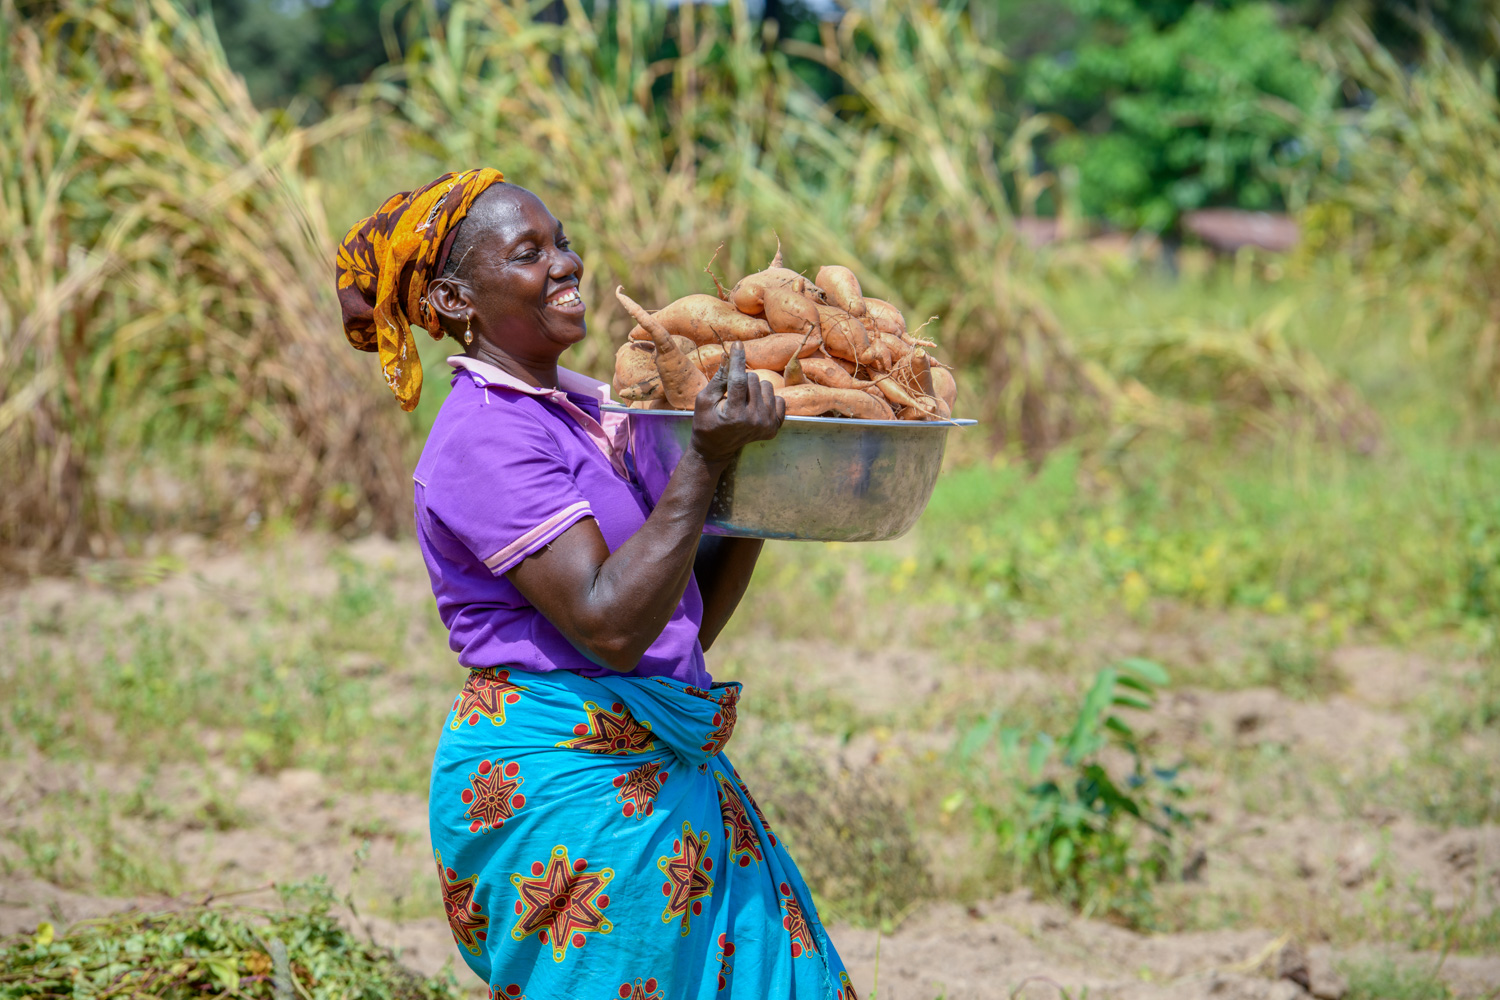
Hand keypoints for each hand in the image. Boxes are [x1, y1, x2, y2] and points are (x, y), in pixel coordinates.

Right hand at [689, 342, 784, 466]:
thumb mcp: (704, 400)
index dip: (737, 360)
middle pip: (753, 379)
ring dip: (754, 388)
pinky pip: (779, 398)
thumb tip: (728, 355)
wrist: (716, 449)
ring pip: (767, 386)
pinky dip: (766, 399)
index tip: (738, 344)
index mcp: (733, 414)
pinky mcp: (775, 427)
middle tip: (731, 394)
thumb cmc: (706, 422)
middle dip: (741, 379)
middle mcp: (754, 420)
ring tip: (743, 401)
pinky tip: (754, 409)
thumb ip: (718, 379)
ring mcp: (767, 425)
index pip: (738, 380)